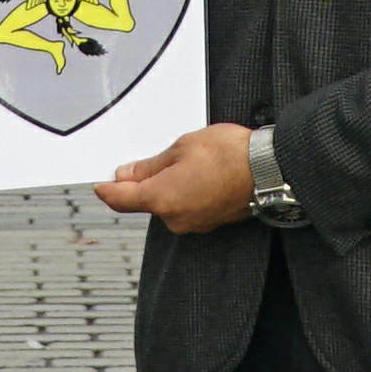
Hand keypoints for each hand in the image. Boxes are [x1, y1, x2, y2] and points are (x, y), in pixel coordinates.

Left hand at [99, 121, 256, 232]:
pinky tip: (201, 174)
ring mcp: (194, 224)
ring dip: (169, 185)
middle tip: (156, 157)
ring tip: (189, 160)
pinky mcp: (210, 223)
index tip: (99, 185)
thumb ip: (150, 166)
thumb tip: (126, 175)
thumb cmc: (229, 154)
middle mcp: (174, 218)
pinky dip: (186, 193)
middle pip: (146, 201)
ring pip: (168, 204)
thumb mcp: (182, 147)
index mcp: (161, 198)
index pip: (121, 199)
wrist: (270, 169)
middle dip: (146, 182)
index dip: (107, 190)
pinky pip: (187, 207)